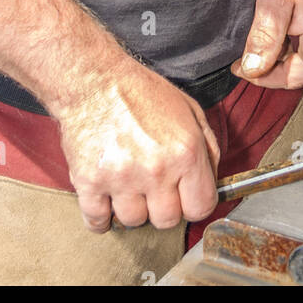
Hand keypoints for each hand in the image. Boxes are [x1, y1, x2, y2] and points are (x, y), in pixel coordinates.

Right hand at [55, 61, 220, 232]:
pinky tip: (105, 198)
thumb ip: (208, 147)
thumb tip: (212, 180)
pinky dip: (101, 216)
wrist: (95, 79)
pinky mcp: (89, 182)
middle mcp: (156, 169)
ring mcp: (121, 178)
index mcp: (185, 152)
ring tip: (127, 183)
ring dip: (131, 208)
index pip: (201, 207)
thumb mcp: (189, 109)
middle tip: (153, 186)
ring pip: (133, 222)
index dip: (193, 203)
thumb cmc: (141, 91)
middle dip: (162, 206)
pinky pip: (97, 222)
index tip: (184, 196)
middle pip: (167, 220)